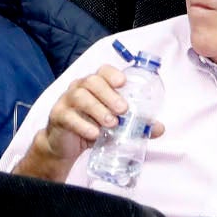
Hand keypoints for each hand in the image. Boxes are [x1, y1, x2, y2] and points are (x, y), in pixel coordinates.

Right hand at [24, 66, 155, 174]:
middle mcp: (79, 88)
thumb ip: (135, 125)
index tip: (123, 83)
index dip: (112, 74)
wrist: (65, 145)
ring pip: (79, 97)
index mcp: (94, 85)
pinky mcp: (58, 116)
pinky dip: (83, 125)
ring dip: (97, 109)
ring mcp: (66, 101)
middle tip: (122, 110)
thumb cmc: (92, 127)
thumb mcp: (114, 125)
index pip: (102, 71)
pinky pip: (68, 116)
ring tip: (111, 123)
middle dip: (109, 94)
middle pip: (91, 82)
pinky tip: (94, 134)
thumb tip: (158, 128)